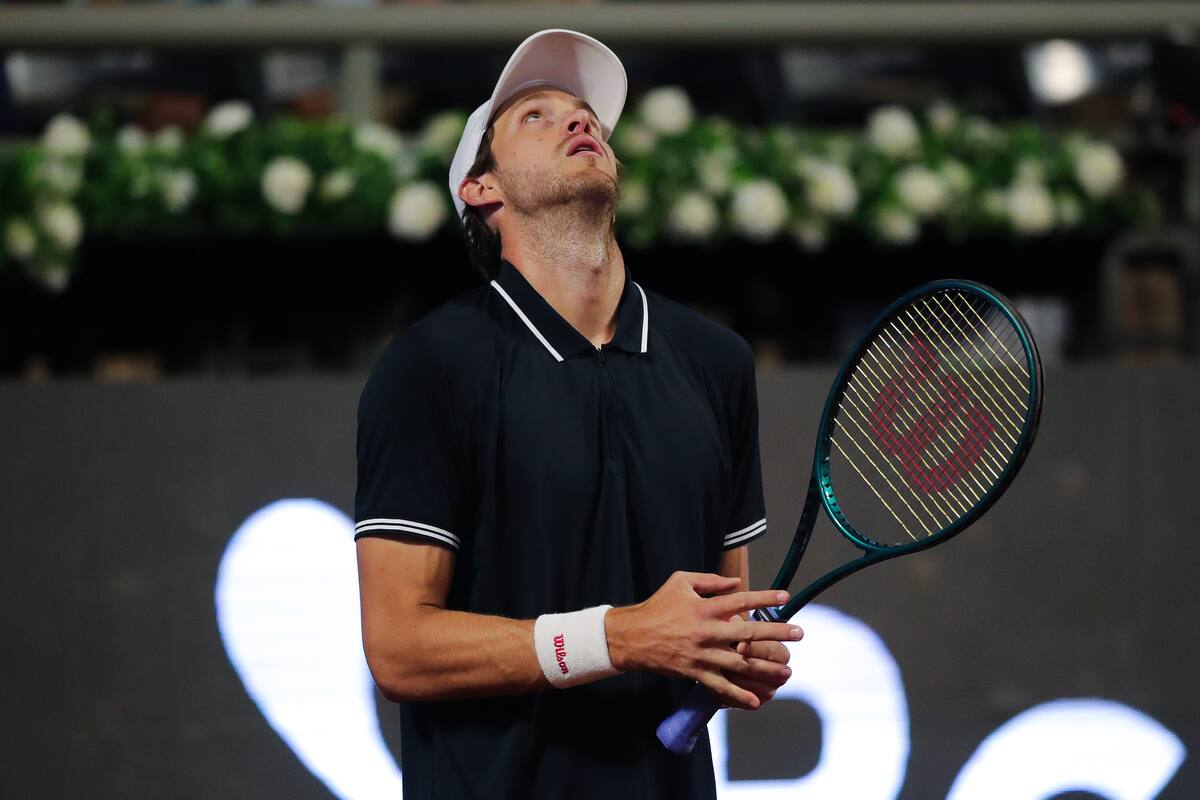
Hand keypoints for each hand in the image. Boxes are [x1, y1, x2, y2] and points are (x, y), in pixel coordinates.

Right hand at [605, 572, 802, 709]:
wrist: (633, 637)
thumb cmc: (658, 605)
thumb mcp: (681, 582)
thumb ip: (710, 581)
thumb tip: (736, 583)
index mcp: (704, 608)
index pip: (740, 600)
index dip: (764, 599)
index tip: (786, 597)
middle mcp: (706, 632)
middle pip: (748, 634)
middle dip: (776, 633)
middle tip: (799, 633)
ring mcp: (701, 654)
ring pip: (739, 664)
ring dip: (765, 668)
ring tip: (786, 670)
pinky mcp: (694, 672)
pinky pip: (720, 686)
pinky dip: (738, 695)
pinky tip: (757, 700)